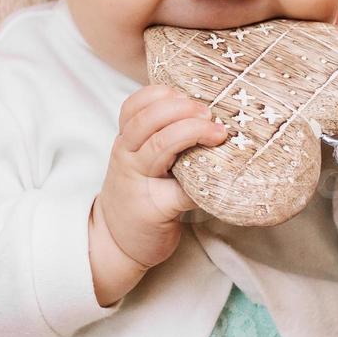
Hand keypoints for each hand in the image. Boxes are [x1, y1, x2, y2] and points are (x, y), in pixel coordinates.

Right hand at [90, 85, 227, 303]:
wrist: (118, 242)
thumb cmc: (139, 193)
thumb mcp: (140, 160)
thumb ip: (161, 137)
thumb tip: (210, 113)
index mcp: (125, 141)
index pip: (133, 106)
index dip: (160, 94)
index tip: (187, 94)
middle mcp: (127, 157)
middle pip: (146, 121)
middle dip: (180, 109)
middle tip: (208, 112)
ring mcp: (138, 183)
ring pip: (159, 146)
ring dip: (190, 132)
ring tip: (216, 133)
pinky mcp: (155, 209)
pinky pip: (180, 190)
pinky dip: (202, 180)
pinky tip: (219, 176)